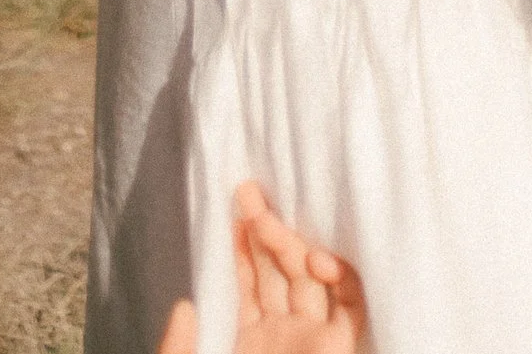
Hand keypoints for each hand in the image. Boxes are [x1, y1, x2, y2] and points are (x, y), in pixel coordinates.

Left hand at [155, 181, 365, 353]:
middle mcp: (285, 340)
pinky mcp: (340, 352)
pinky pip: (353, 307)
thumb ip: (179, 353)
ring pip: (313, 281)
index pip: (249, 283)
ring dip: (297, 246)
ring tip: (267, 224)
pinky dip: (343, 278)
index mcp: (249, 344)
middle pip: (281, 273)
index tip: (229, 207)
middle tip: (247, 194)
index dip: (240, 247)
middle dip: (266, 230)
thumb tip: (183, 304)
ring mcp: (314, 345)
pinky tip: (316, 260)